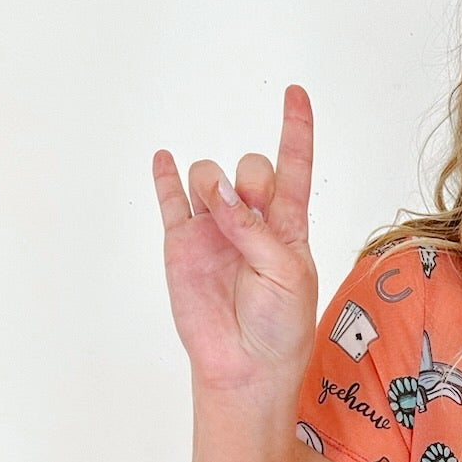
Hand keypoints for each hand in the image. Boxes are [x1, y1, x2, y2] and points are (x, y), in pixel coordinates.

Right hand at [152, 83, 318, 393]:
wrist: (245, 367)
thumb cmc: (280, 327)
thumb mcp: (288, 275)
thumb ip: (257, 230)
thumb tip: (218, 192)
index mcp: (287, 227)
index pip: (294, 168)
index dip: (296, 130)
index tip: (296, 94)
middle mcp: (250, 221)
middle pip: (249, 166)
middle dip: (249, 177)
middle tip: (248, 207)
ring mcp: (214, 230)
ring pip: (208, 176)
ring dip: (212, 183)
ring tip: (217, 213)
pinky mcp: (182, 244)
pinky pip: (170, 199)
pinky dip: (165, 177)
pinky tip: (165, 160)